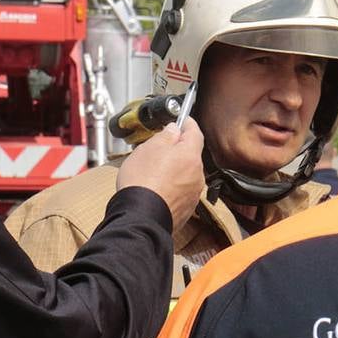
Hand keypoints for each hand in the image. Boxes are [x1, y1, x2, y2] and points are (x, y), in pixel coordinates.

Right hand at [116, 118, 204, 232]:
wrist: (140, 217)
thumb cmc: (142, 183)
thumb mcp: (149, 148)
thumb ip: (165, 135)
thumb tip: (173, 130)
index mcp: (190, 156)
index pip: (195, 132)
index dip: (187, 123)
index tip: (183, 120)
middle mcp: (197, 175)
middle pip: (190, 154)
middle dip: (177, 149)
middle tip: (159, 147)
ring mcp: (193, 194)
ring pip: (185, 174)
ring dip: (174, 170)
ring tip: (152, 172)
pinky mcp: (185, 209)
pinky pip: (180, 191)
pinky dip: (171, 187)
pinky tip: (156, 188)